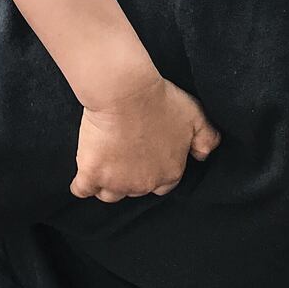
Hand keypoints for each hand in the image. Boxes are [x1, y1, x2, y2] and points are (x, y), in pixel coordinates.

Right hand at [70, 77, 221, 200]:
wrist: (125, 92)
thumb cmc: (161, 101)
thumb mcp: (196, 115)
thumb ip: (207, 138)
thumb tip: (204, 155)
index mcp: (170, 173)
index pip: (164, 185)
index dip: (155, 170)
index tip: (146, 156)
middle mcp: (144, 185)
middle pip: (136, 190)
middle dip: (131, 176)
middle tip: (124, 154)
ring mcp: (116, 182)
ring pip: (110, 195)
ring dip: (107, 184)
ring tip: (104, 165)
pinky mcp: (91, 175)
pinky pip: (82, 190)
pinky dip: (81, 185)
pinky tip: (82, 177)